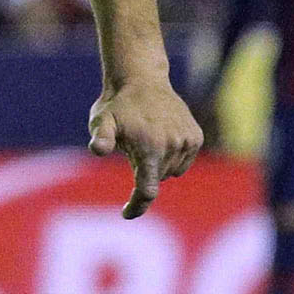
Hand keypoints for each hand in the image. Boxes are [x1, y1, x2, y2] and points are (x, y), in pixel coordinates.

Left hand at [88, 78, 203, 218]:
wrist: (142, 79)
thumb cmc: (118, 105)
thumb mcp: (102, 120)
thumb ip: (101, 137)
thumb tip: (97, 149)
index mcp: (150, 147)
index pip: (147, 190)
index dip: (137, 206)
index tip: (126, 214)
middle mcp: (172, 146)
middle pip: (156, 179)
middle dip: (143, 171)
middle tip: (132, 146)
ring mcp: (187, 141)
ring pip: (170, 172)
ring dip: (157, 164)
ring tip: (146, 139)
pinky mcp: (196, 137)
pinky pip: (183, 161)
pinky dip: (171, 156)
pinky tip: (161, 136)